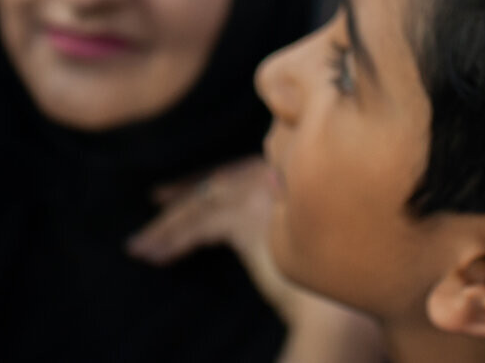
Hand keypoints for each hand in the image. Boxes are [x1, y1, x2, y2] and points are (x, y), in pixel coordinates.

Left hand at [127, 157, 382, 361]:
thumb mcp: (297, 244)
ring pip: (203, 203)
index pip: (237, 173)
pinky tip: (154, 254)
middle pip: (217, 184)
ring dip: (168, 227)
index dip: (205, 182)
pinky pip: (199, 225)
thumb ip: (272, 223)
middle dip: (181, 196)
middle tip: (153, 202)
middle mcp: (280, 174)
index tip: (175, 191)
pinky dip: (173, 240)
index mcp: (294, 175)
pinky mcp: (247, 215)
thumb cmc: (332, 288)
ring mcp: (264, 190)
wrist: (345, 311)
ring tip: (140, 246)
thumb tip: (246, 226)